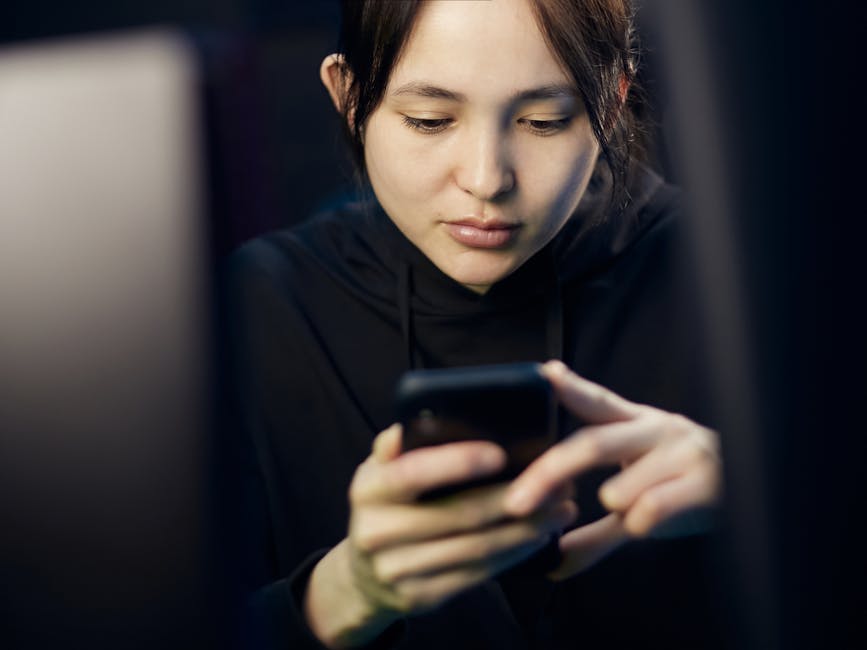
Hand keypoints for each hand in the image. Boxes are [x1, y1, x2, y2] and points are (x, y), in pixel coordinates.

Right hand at [304, 424, 576, 648]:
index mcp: (367, 489)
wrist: (363, 576)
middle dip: (514, 498)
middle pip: (457, 515)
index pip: (413, 472)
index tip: (500, 453)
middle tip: (557, 482)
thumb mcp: (381, 470)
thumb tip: (428, 412)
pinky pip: (477, 575)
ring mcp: (397, 570)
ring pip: (475, 549)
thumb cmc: (386, 505)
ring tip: (560, 509)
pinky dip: (513, 554)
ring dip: (525, 529)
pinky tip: (538, 538)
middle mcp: (375, 532)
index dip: (457, 463)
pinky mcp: (421, 598)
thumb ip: (400, 443)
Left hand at [503, 360, 721, 580]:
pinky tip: (656, 522)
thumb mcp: (639, 500)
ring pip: (619, 489)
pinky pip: (652, 511)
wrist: (758, 492)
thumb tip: (553, 563)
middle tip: (516, 503)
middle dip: (549, 474)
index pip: (598, 402)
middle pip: (591, 444)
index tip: (542, 374)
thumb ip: (595, 527)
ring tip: (635, 509)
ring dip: (617, 508)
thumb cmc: (684, 489)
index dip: (569, 387)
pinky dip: (643, 526)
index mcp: (639, 423)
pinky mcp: (707, 482)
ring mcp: (684, 452)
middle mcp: (658, 429)